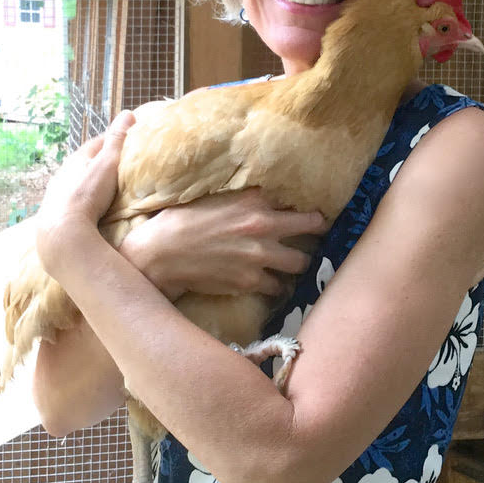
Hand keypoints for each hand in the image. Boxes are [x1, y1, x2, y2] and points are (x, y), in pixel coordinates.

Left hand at [35, 111, 134, 270]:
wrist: (63, 231)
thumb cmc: (87, 194)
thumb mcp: (107, 163)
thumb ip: (118, 140)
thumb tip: (128, 113)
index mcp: (76, 159)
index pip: (96, 144)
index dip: (111, 142)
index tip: (126, 143)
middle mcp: (62, 174)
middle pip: (83, 164)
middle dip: (98, 164)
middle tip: (116, 168)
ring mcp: (55, 195)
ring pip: (74, 183)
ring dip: (86, 184)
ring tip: (102, 191)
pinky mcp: (53, 214)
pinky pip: (69, 202)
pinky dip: (79, 202)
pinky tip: (86, 210)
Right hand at [120, 188, 327, 302]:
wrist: (162, 254)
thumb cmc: (182, 220)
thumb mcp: (215, 197)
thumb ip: (243, 197)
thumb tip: (263, 196)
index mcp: (253, 199)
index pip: (294, 196)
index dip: (304, 201)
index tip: (313, 207)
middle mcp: (263, 225)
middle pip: (311, 226)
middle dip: (317, 229)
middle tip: (321, 232)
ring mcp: (259, 255)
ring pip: (300, 262)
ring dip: (299, 262)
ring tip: (296, 263)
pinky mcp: (250, 280)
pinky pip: (278, 287)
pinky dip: (277, 286)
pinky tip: (274, 284)